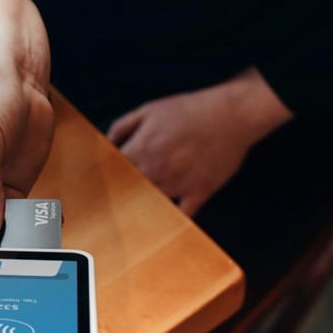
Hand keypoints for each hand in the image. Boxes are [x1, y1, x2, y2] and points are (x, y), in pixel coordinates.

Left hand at [106, 69, 291, 215]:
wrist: (232, 114)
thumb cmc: (189, 110)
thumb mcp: (149, 110)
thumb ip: (122, 127)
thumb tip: (105, 144)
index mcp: (141, 148)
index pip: (113, 172)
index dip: (106, 178)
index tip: (101, 185)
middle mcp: (157, 169)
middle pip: (129, 192)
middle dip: (122, 196)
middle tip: (114, 203)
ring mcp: (179, 183)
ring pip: (152, 205)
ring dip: (143, 207)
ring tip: (134, 215)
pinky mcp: (200, 191)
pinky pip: (182, 215)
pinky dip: (172, 221)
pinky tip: (164, 223)